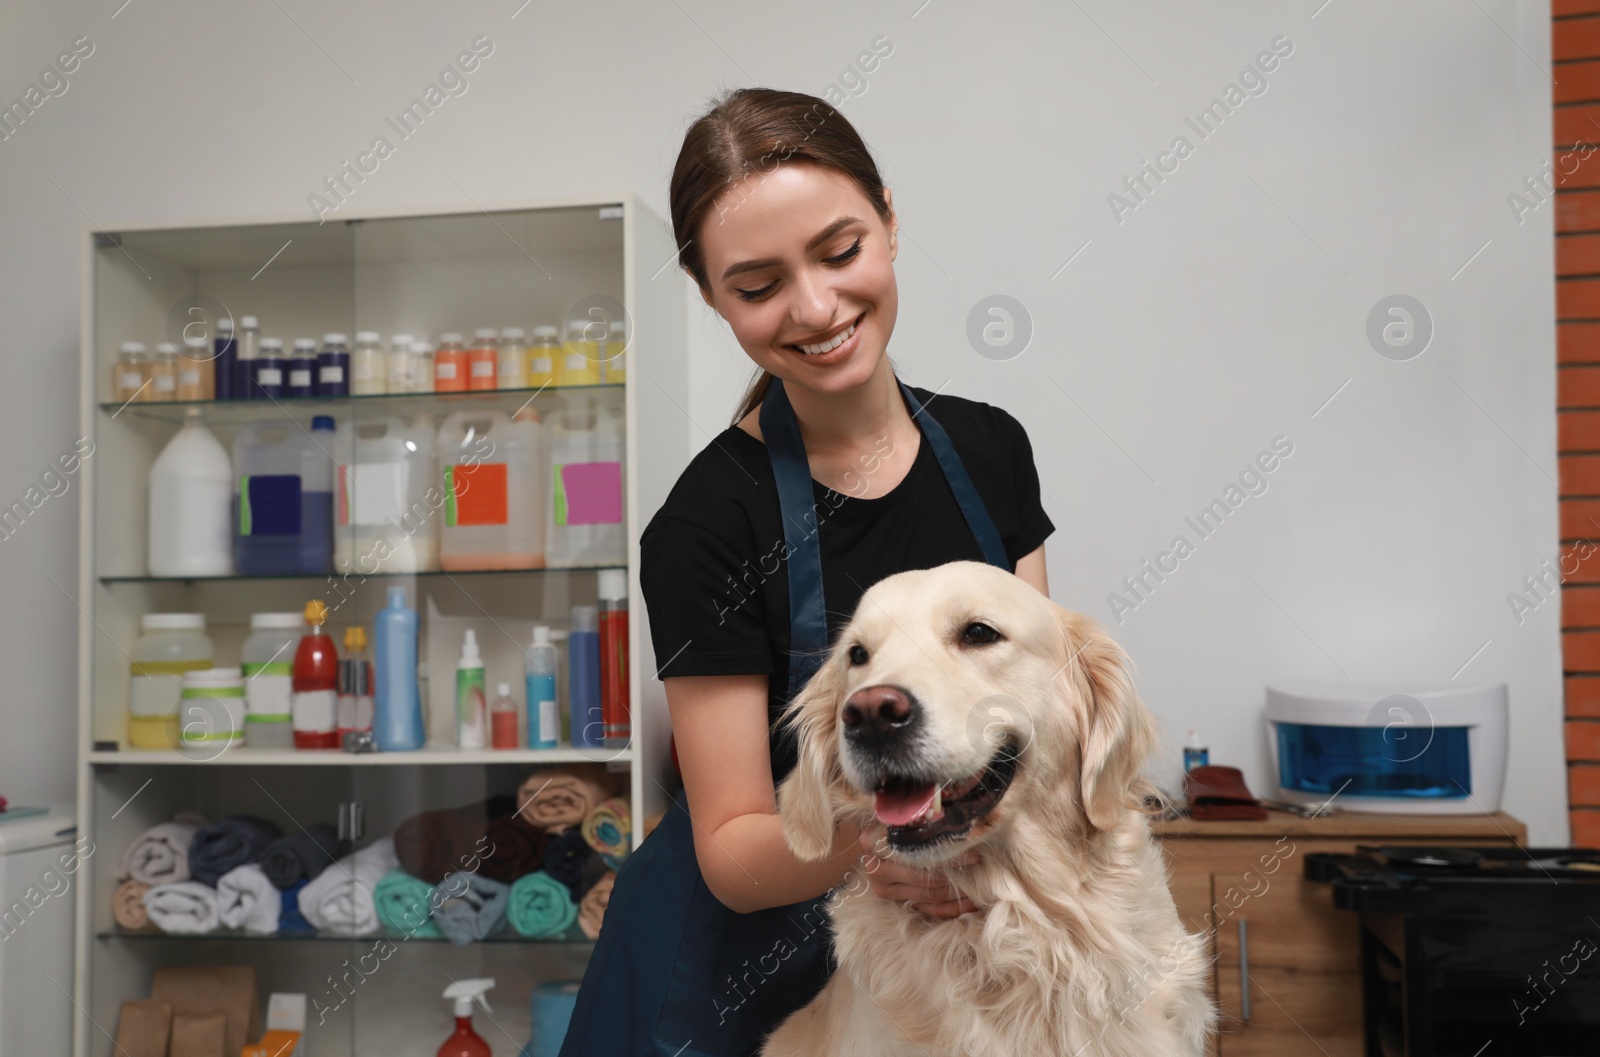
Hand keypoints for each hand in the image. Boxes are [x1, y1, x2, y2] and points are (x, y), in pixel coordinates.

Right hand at [856, 824, 979, 918]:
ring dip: (955, 895)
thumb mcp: (897, 816)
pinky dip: (948, 908)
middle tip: (980, 872)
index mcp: (874, 845)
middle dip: (955, 877)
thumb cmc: (889, 823)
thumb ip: (916, 818)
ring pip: (928, 897)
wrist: (870, 839)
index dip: (949, 858)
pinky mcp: (894, 900)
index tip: (974, 855)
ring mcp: (884, 889)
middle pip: (924, 880)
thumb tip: (953, 817)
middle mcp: (876, 870)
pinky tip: (967, 904)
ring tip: (978, 889)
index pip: (919, 857)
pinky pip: (926, 909)